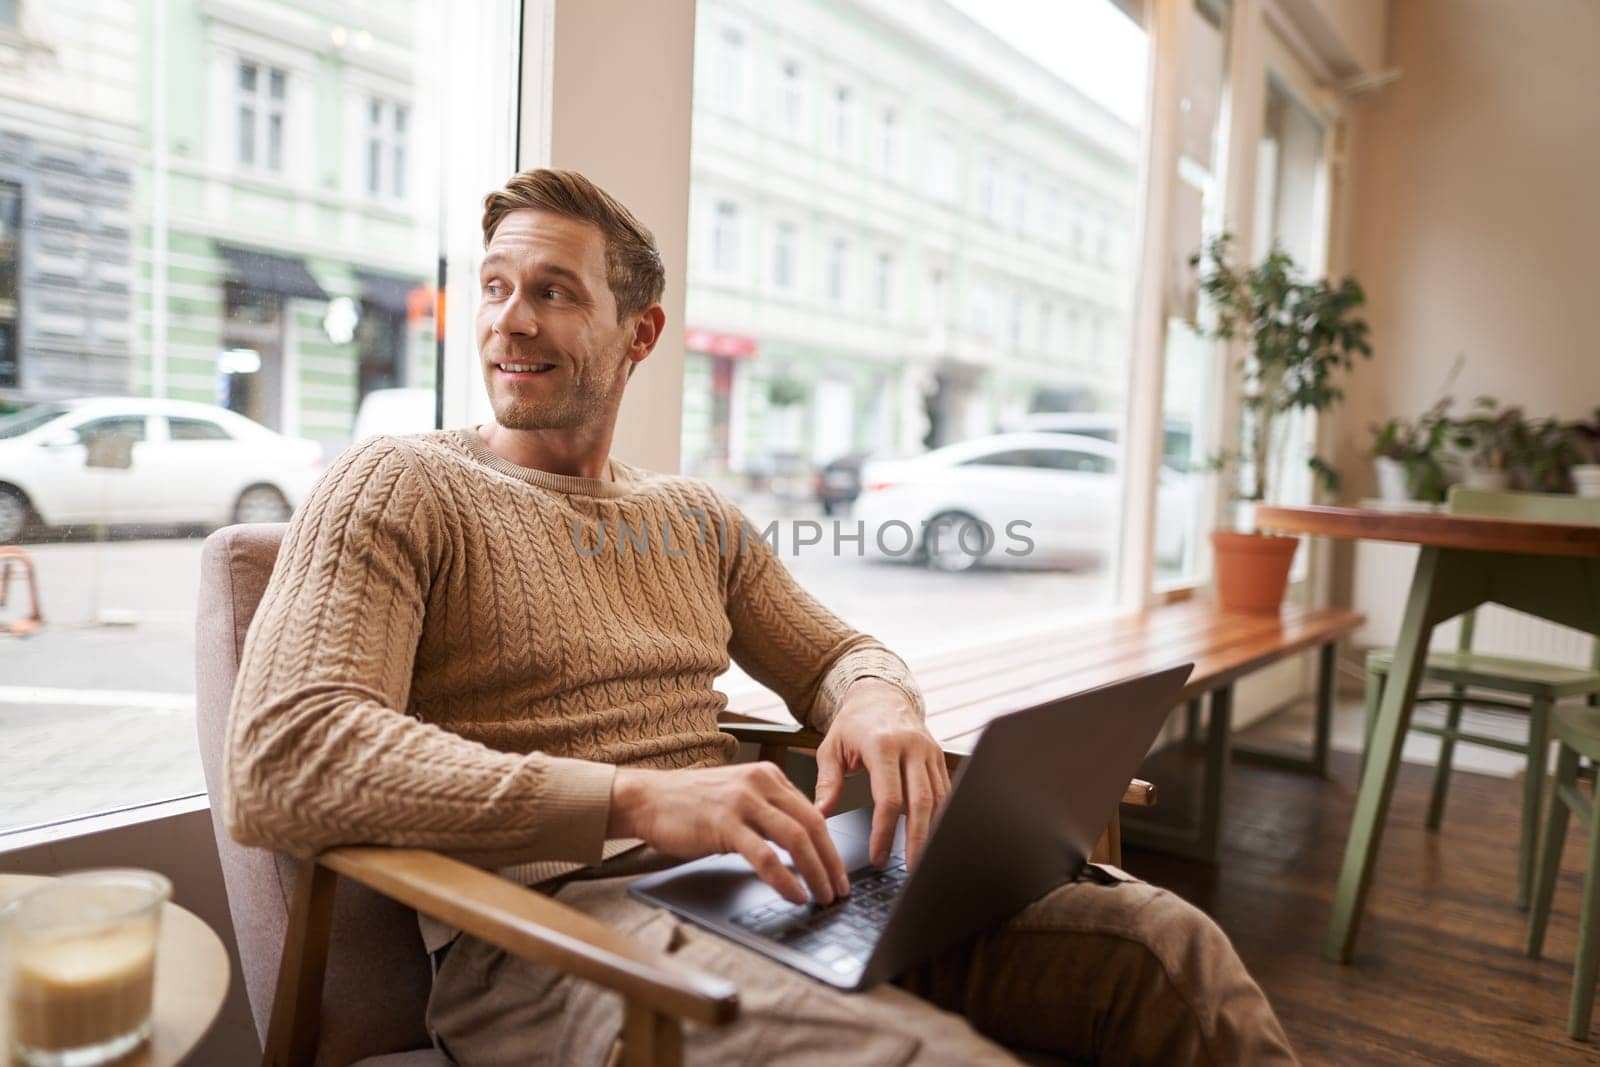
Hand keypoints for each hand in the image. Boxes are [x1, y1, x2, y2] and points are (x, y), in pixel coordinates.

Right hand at [609, 763, 849, 905]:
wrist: (647, 799)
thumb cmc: (689, 803)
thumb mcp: (737, 798)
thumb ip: (768, 813)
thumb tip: (800, 847)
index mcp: (768, 777)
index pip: (813, 813)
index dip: (831, 846)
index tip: (839, 872)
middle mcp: (761, 783)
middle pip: (812, 825)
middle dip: (831, 862)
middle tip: (840, 890)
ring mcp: (743, 802)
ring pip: (796, 839)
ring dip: (816, 873)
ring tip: (823, 896)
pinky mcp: (725, 823)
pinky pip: (766, 856)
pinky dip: (786, 879)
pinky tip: (795, 894)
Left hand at [813, 679, 950, 869]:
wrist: (880, 694)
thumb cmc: (853, 723)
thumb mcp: (831, 748)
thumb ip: (827, 782)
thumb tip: (820, 815)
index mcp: (882, 744)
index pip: (889, 797)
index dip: (884, 831)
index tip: (878, 855)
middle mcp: (911, 746)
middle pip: (921, 801)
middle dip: (917, 838)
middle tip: (910, 867)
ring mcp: (929, 750)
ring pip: (939, 798)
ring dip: (932, 830)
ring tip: (921, 857)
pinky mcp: (939, 756)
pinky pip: (945, 790)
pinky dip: (941, 814)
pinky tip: (934, 834)